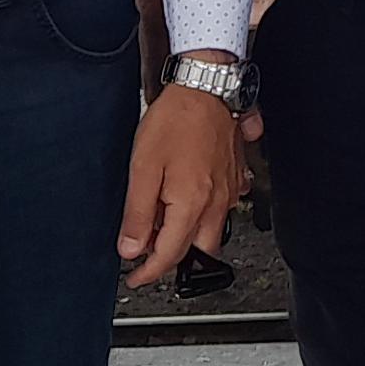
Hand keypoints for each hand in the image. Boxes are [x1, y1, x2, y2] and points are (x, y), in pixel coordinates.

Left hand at [119, 62, 257, 290]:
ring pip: (211, 233)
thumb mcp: (143, 168)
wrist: (205, 87)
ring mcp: (229, 191)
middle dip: (171, 258)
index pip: (169, 255)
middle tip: (146, 252)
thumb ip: (136, 214)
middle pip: (196, 251)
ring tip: (161, 222)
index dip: (148, 272)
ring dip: (187, 238)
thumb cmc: (176, 120)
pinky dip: (203, 216)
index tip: (135, 278)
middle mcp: (216, 203)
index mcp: (191, 205)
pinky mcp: (234, 177)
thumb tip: (131, 248)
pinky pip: (222, 210)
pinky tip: (185, 201)